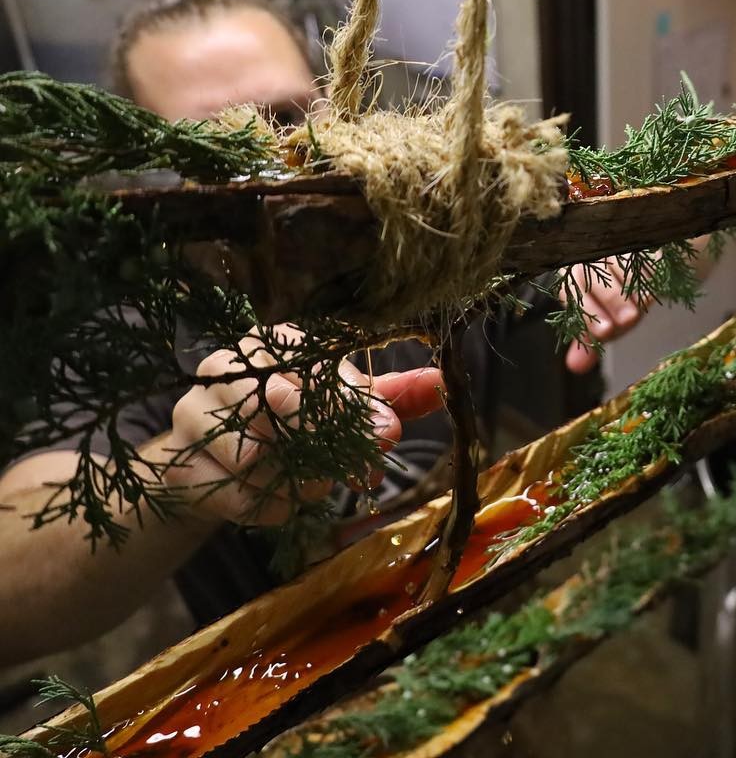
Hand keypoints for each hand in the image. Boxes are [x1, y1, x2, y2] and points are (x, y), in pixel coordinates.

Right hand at [167, 326, 444, 525]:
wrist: (211, 465)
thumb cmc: (288, 424)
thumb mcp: (342, 407)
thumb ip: (390, 396)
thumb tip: (444, 381)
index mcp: (274, 342)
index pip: (316, 361)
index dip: (355, 400)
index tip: (388, 433)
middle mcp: (227, 366)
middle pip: (280, 401)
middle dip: (327, 440)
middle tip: (361, 471)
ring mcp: (193, 411)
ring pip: (256, 454)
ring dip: (299, 479)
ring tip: (313, 481)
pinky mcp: (178, 461)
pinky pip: (238, 493)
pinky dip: (272, 505)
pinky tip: (280, 499)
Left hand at [560, 257, 648, 374]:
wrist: (646, 272)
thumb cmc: (617, 301)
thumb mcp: (604, 322)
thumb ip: (589, 343)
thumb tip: (575, 367)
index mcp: (573, 277)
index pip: (574, 293)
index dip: (589, 313)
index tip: (606, 332)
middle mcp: (588, 258)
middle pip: (596, 276)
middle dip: (613, 300)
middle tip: (630, 320)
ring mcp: (613, 247)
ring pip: (620, 264)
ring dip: (633, 288)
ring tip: (642, 307)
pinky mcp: (638, 243)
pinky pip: (643, 255)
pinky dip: (649, 273)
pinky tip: (653, 289)